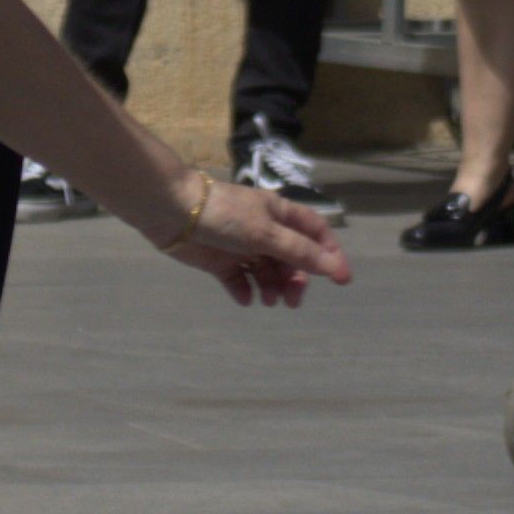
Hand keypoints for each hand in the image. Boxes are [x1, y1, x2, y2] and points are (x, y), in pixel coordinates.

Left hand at [155, 172, 346, 307]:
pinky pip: (239, 280)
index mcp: (279, 214)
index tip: (340, 280)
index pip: (315, 233)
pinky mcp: (220, 260)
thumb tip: (335, 269)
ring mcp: (241, 246)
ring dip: (271, 287)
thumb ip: (300, 253)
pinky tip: (245, 297)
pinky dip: (245, 290)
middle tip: (292, 300)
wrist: (173, 212)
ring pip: (266, 272)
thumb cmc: (225, 216)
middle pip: (291, 258)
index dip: (329, 254)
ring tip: (267, 300)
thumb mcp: (266, 233)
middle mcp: (263, 230)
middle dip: (296, 279)